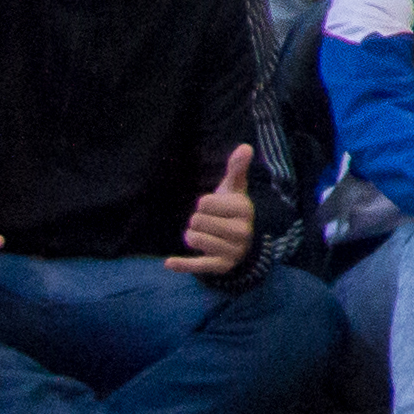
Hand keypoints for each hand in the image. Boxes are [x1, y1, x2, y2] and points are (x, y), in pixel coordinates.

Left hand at [173, 145, 258, 277]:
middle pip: (197, 220)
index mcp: (244, 209)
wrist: (243, 243)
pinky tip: (169, 263)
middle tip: (209, 223)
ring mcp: (232, 250)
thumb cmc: (232, 210)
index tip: (214, 208)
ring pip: (194, 239)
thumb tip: (245, 146)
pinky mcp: (221, 266)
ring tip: (205, 235)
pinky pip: (198, 265)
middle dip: (197, 221)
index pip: (205, 202)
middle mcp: (242, 231)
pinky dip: (182, 264)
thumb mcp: (234, 189)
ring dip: (192, 236)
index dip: (204, 204)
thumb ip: (237, 168)